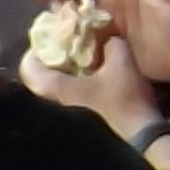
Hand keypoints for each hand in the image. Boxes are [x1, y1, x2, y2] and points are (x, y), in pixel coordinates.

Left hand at [21, 25, 159, 132]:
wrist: (141, 131)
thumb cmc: (124, 97)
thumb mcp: (121, 61)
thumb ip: (110, 43)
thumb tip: (105, 38)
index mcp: (57, 86)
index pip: (28, 66)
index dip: (36, 49)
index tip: (51, 38)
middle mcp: (55, 100)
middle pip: (41, 75)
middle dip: (54, 58)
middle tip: (69, 45)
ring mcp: (68, 110)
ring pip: (56, 84)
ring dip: (67, 70)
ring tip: (84, 57)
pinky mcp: (81, 116)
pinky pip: (69, 92)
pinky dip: (76, 80)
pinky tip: (95, 74)